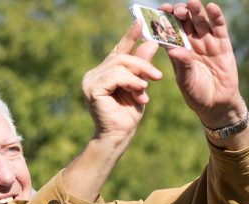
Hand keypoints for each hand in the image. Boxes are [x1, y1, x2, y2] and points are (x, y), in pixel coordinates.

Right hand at [82, 21, 161, 144]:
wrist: (119, 136)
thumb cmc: (128, 114)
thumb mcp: (140, 86)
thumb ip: (142, 66)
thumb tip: (150, 42)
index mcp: (103, 72)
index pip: (118, 51)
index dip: (129, 36)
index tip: (140, 22)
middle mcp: (93, 74)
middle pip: (121, 57)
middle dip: (142, 64)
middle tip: (158, 76)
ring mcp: (90, 80)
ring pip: (119, 65)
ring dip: (138, 76)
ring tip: (145, 89)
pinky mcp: (92, 89)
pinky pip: (115, 76)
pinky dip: (131, 82)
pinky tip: (139, 92)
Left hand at [160, 0, 246, 128]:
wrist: (217, 104)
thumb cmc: (196, 94)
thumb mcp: (186, 82)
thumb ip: (182, 66)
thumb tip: (174, 50)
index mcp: (176, 50)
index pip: (168, 31)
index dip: (164, 20)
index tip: (160, 12)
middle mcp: (190, 43)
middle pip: (184, 22)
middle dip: (179, 13)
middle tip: (177, 10)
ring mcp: (207, 42)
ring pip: (200, 22)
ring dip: (196, 11)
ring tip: (192, 3)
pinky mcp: (222, 44)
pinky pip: (219, 28)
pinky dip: (216, 17)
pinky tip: (211, 7)